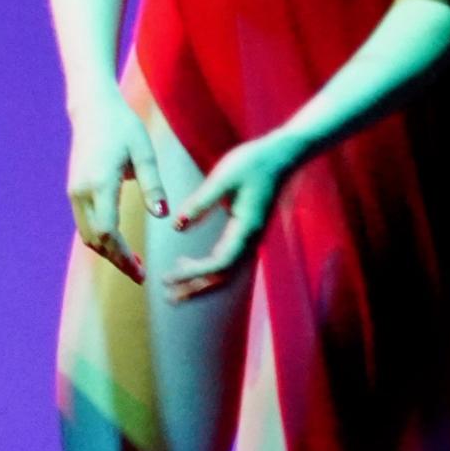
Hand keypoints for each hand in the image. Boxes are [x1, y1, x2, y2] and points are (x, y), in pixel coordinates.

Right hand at [65, 92, 163, 283]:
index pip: (106, 232)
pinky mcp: (74, 190)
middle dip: (116, 260)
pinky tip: (119, 243)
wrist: (92, 110)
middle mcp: (81, 192)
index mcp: (100, 184)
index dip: (123, 256)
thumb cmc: (123, 128)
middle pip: (94, 239)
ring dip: (107, 251)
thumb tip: (161, 215)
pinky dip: (100, 239)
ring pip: (86, 234)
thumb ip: (153, 185)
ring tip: (133, 263)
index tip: (141, 270)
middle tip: (141, 274)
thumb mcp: (144, 153)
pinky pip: (84, 224)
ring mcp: (74, 192)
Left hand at [160, 133, 297, 298]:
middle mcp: (251, 239)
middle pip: (224, 276)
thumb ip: (200, 203)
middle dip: (196, 288)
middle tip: (167, 295)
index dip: (194, 274)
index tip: (169, 277)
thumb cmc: (253, 162)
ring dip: (200, 282)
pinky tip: (186, 264)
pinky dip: (207, 268)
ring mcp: (250, 237)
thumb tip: (178, 227)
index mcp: (247, 229)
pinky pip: (227, 259)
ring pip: (226, 271)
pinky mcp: (246, 232)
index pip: (220, 263)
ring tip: (172, 287)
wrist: (282, 155)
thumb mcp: (223, 178)